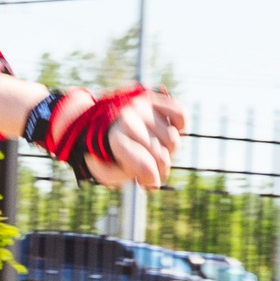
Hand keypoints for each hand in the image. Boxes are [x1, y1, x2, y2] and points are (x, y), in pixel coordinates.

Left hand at [57, 89, 187, 188]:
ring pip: (173, 140)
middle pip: (162, 157)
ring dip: (167, 150)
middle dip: (159, 169)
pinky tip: (165, 132)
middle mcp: (128, 119)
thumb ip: (124, 178)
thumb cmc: (107, 151)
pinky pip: (180, 115)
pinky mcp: (153, 98)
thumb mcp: (106, 171)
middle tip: (150, 168)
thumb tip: (152, 178)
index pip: (145, 166)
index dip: (150, 180)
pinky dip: (179, 126)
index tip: (146, 182)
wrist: (98, 121)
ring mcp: (142, 106)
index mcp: (114, 139)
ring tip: (153, 149)